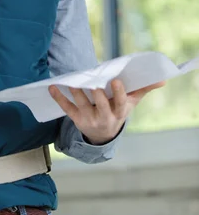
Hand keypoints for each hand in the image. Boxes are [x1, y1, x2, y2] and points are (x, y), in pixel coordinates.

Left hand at [49, 79, 165, 144]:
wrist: (103, 135)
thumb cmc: (118, 111)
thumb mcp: (132, 103)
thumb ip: (144, 89)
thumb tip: (162, 79)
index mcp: (119, 111)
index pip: (121, 102)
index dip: (118, 93)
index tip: (115, 81)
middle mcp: (104, 116)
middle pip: (100, 104)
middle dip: (97, 93)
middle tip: (93, 82)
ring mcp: (89, 118)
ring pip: (82, 104)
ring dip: (76, 92)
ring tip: (72, 81)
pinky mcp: (76, 119)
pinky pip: (66, 108)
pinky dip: (58, 98)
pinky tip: (52, 87)